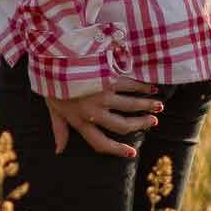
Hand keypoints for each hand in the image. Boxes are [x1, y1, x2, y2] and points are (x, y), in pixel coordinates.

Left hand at [46, 80, 162, 158]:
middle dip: (141, 124)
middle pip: (123, 126)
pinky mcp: (107, 78)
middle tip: (153, 121)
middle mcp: (93, 112)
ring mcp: (101, 95)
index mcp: (79, 121)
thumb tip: (59, 151)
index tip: (132, 153)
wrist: (52, 58)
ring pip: (130, 105)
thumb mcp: (52, 109)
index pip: (100, 143)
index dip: (117, 150)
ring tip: (158, 106)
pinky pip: (129, 85)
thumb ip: (59, 130)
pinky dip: (142, 87)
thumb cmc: (51, 84)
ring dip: (147, 106)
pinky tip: (151, 87)